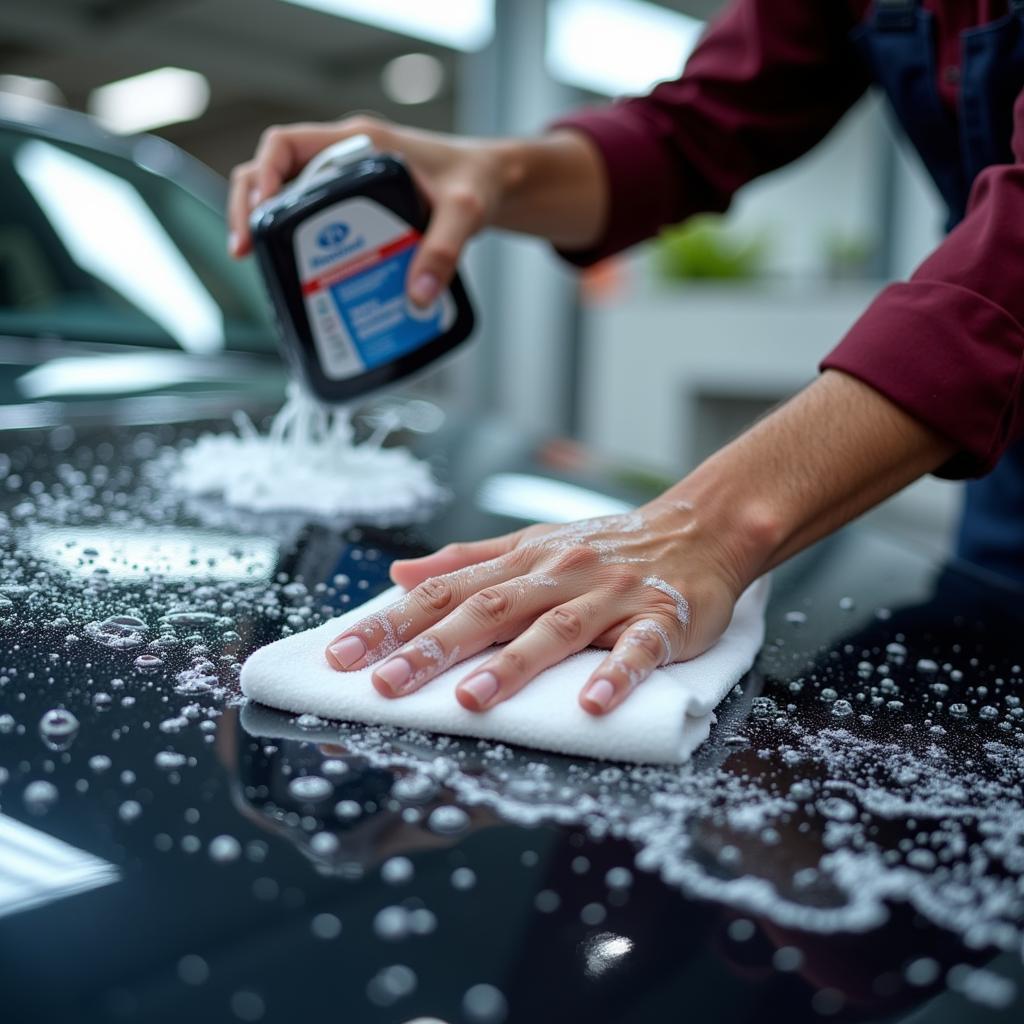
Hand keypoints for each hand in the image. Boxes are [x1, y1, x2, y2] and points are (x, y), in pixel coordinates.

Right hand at [226, 115, 509, 305]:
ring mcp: (347, 182)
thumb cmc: (478, 180)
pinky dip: (301, 242)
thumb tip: (416, 297)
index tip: (261, 211)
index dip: (263, 174)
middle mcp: (345, 158)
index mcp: (360, 143)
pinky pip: (313, 218)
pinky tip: (305, 276)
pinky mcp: (356, 207)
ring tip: (267, 269)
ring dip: (272, 229)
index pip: (286, 143)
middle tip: (246, 251)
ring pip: (289, 197)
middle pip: (272, 172)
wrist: (494, 182)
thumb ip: (444, 251)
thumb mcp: (465, 213)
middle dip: (250, 209)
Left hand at [323, 499, 751, 715]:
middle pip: (488, 610)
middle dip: (433, 648)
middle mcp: (558, 575)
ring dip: (512, 665)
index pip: (446, 591)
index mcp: (522, 562)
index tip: (344, 655)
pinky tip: (592, 704)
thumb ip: (467, 560)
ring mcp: (610, 596)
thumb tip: (400, 573)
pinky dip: (615, 674)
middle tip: (385, 684)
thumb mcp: (532, 544)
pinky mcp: (661, 619)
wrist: (698, 528)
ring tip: (470, 700)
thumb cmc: (607, 545)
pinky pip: (637, 648)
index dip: (392, 622)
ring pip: (554, 630)